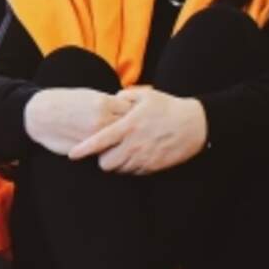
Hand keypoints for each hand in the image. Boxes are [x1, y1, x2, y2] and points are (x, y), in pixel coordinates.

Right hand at [24, 87, 128, 156]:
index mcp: (103, 102)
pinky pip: (106, 150)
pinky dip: (111, 149)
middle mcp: (102, 118)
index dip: (135, 113)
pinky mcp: (87, 148)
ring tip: (126, 141)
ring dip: (123, 141)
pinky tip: (110, 147)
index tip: (136, 116)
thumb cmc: (64, 103)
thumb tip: (128, 109)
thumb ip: (109, 103)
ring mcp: (95, 135)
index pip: (132, 109)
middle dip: (133, 128)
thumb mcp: (88, 95)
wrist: (40, 115)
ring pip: (120, 140)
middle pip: (130, 126)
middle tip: (136, 131)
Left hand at [69, 87, 206, 174]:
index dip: (83, 150)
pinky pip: (134, 173)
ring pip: (119, 170)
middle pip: (105, 163)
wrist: (196, 125)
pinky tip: (135, 156)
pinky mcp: (154, 166)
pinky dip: (131, 168)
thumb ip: (124, 96)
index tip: (72, 154)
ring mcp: (144, 158)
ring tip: (121, 152)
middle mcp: (134, 145)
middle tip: (105, 150)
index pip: (99, 142)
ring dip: (116, 164)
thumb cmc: (169, 107)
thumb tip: (111, 99)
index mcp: (128, 127)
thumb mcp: (146, 95)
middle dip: (101, 159)